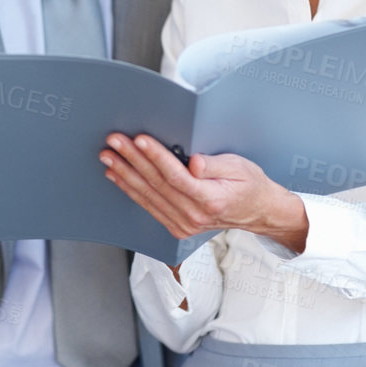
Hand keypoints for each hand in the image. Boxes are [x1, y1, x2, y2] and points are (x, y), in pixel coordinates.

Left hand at [102, 134, 308, 253]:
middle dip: (132, 160)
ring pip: (148, 196)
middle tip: (114, 142)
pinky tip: (117, 176)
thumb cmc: (249, 185)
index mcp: (211, 199)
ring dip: (124, 174)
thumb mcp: (240, 167)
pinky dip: (131, 190)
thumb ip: (215, 165)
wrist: (257, 212)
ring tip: (108, 156)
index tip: (140, 140)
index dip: (156, 157)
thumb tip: (194, 163)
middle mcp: (194, 215)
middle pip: (156, 184)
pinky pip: (149, 206)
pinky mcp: (176, 226)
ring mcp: (183, 224)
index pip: (176, 176)